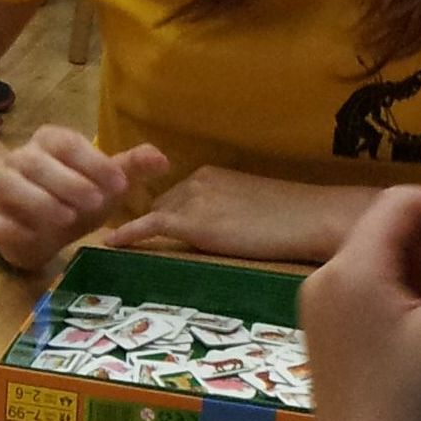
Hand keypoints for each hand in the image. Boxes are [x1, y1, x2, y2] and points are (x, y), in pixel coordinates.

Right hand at [0, 127, 167, 271]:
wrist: (39, 226)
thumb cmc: (75, 197)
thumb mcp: (105, 183)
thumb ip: (130, 169)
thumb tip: (163, 160)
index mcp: (51, 142)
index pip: (69, 143)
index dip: (94, 163)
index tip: (120, 186)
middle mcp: (21, 158)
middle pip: (37, 162)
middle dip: (69, 182)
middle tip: (96, 203)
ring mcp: (0, 186)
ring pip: (10, 186)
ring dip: (40, 202)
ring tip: (67, 219)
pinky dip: (10, 228)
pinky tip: (36, 237)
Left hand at [105, 166, 370, 262]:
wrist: (310, 217)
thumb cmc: (293, 217)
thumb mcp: (252, 207)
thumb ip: (227, 212)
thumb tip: (218, 230)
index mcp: (212, 174)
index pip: (175, 196)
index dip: (159, 214)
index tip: (142, 227)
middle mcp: (198, 180)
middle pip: (160, 206)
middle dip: (144, 223)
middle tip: (120, 240)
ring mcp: (194, 199)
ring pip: (154, 216)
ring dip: (135, 230)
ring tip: (112, 246)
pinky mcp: (194, 222)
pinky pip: (150, 225)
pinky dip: (128, 233)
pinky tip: (110, 243)